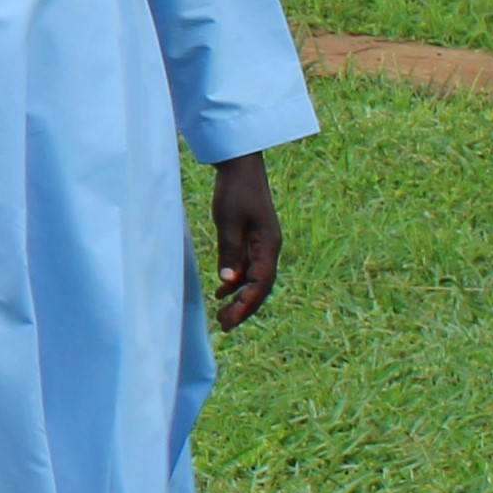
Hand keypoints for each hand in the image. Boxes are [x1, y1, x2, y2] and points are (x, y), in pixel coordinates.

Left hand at [211, 152, 282, 327]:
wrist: (241, 167)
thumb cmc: (234, 191)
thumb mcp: (228, 221)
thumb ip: (230, 251)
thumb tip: (228, 281)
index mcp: (269, 245)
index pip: (261, 283)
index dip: (246, 305)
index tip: (229, 320)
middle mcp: (269, 248)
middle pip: (260, 286)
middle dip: (244, 308)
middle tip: (224, 326)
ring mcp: (262, 244)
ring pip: (254, 279)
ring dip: (240, 297)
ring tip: (222, 315)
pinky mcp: (253, 239)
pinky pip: (248, 268)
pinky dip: (236, 282)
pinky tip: (222, 291)